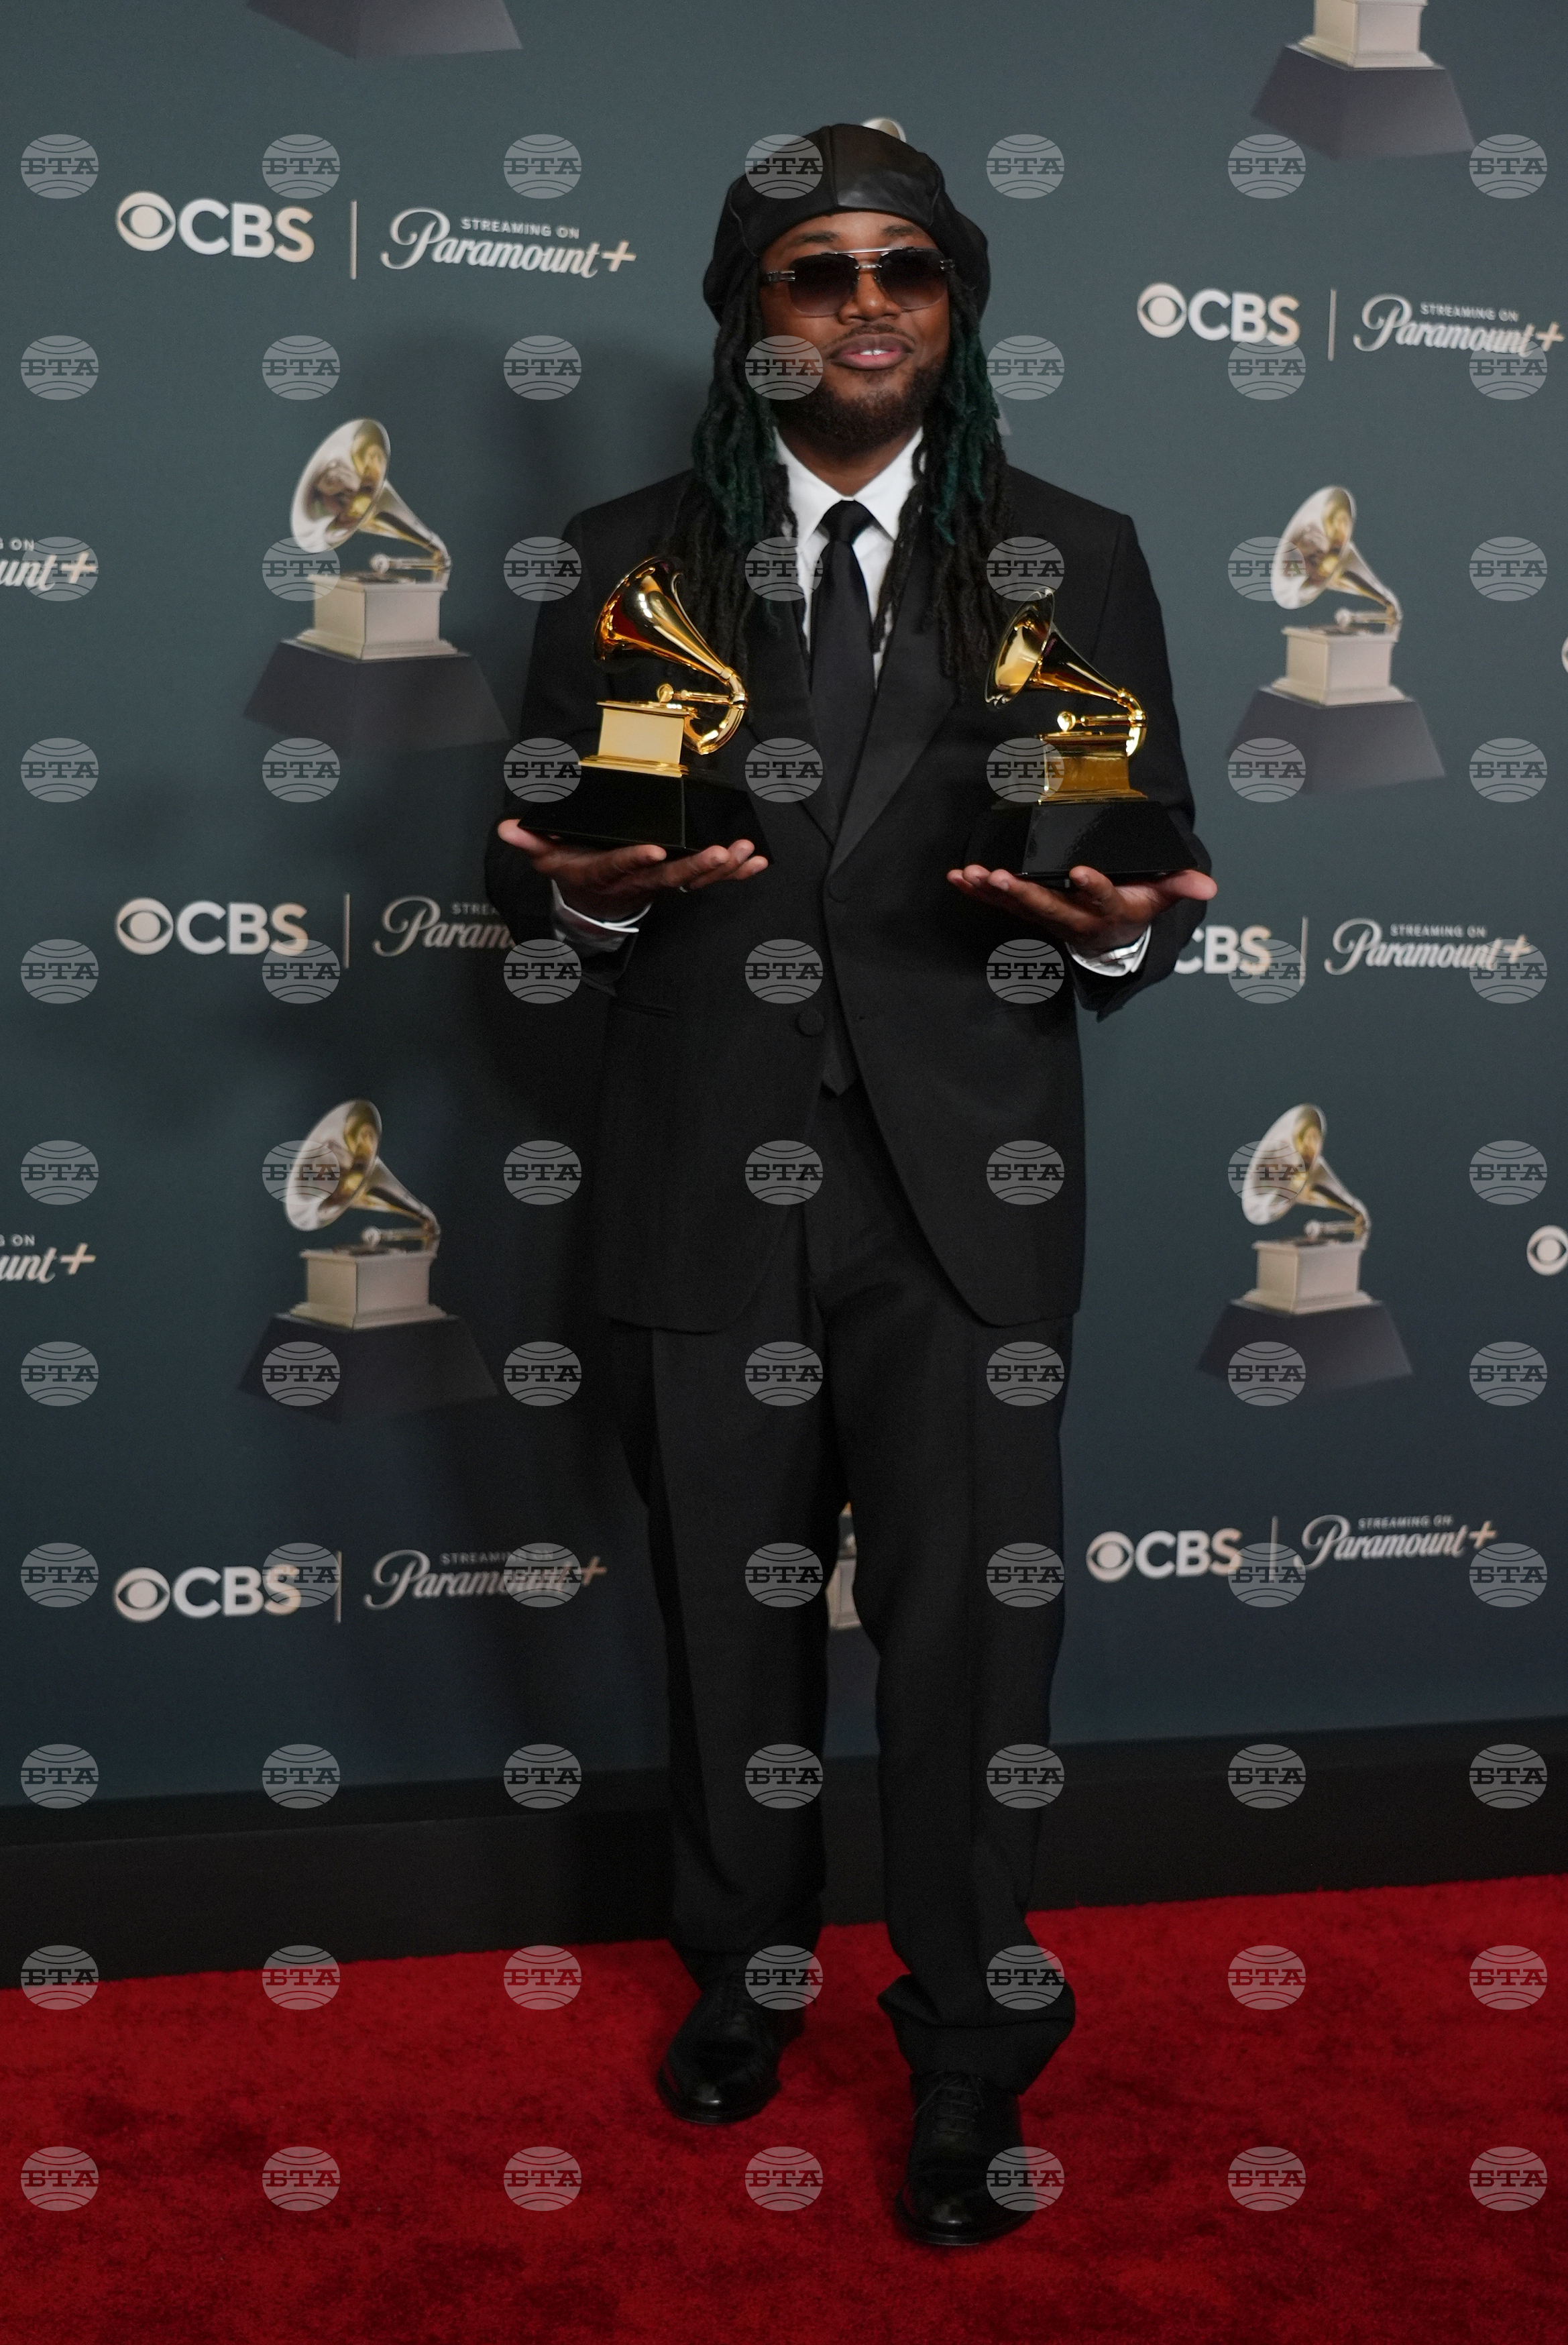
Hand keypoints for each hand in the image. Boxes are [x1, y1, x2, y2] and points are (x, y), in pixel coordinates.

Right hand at [496, 820, 767, 922]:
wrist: (593, 900)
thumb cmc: (573, 870)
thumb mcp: (547, 859)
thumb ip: (531, 843)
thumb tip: (507, 828)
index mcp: (606, 873)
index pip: (620, 866)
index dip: (635, 859)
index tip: (652, 850)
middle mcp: (638, 880)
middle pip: (670, 877)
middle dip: (697, 867)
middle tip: (721, 852)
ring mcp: (662, 882)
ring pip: (696, 879)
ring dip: (724, 868)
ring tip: (747, 852)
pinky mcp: (679, 879)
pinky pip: (711, 880)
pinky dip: (736, 872)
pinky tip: (758, 862)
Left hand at [945, 861, 1216, 956]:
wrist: (1109, 939)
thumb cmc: (1133, 908)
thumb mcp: (1159, 898)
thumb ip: (1179, 886)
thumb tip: (1209, 885)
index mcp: (1107, 912)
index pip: (1101, 900)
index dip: (1092, 887)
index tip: (1080, 871)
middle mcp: (1073, 918)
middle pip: (1047, 906)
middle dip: (1022, 892)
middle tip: (1000, 876)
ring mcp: (1047, 916)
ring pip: (1017, 906)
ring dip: (992, 892)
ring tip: (972, 875)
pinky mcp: (1028, 911)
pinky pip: (999, 904)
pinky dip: (976, 892)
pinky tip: (957, 877)